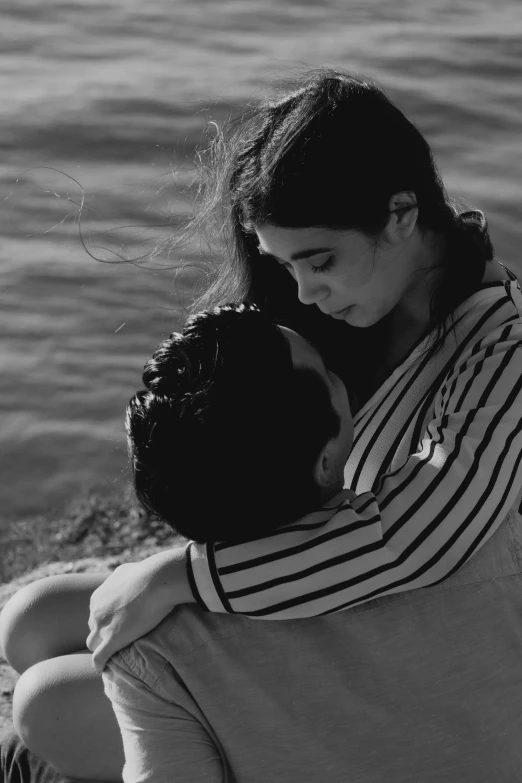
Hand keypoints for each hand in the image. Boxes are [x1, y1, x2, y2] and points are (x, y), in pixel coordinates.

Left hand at [86, 544, 192, 671]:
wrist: (156, 579)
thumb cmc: (148, 572)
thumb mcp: (127, 571)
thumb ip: (121, 579)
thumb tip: (126, 579)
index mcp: (99, 596)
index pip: (96, 613)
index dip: (106, 620)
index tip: (117, 624)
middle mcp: (96, 610)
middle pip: (93, 628)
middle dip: (102, 634)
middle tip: (118, 638)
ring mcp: (103, 626)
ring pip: (93, 644)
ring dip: (100, 648)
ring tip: (112, 655)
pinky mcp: (112, 639)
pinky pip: (99, 658)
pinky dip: (100, 664)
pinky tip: (105, 669)